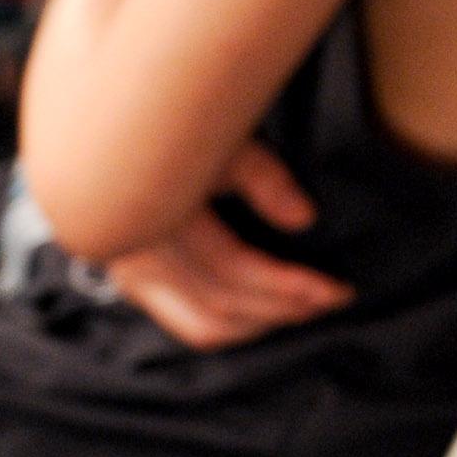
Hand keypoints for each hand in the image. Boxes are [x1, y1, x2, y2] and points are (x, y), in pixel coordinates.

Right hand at [102, 142, 352, 349]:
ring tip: (309, 307)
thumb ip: (261, 176)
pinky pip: (189, 321)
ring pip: (203, 325)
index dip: (288, 284)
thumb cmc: (176, 131)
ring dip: (262, 322)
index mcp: (156, 219)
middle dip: (284, 308)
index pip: (231, 268)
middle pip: (221, 305)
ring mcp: (131, 279)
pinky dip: (235, 323)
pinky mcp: (136, 287)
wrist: (120, 139)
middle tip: (335, 298)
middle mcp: (137, 259)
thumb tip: (304, 220)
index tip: (336, 287)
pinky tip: (269, 311)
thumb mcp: (218, 141)